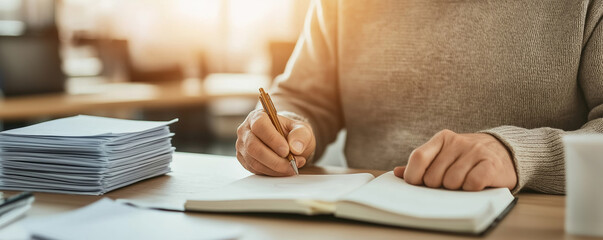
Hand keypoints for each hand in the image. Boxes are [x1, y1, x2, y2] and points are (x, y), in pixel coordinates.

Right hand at [236, 109, 315, 175]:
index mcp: (257, 117)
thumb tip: (295, 147)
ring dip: (275, 168)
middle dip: (275, 159)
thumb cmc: (292, 133)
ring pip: (254, 162)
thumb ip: (301, 134)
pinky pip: (256, 170)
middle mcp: (246, 131)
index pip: (259, 126)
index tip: (286, 150)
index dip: (272, 139)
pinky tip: (284, 169)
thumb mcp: (302, 129)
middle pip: (253, 147)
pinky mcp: (244, 160)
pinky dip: (272, 172)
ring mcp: (243, 146)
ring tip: (292, 166)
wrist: (287, 142)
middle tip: (292, 163)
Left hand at [394, 129, 516, 190]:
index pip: (418, 158)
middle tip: (449, 182)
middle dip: (438, 186)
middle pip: (433, 176)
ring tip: (463, 182)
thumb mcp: (444, 155)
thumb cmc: (466, 158)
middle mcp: (457, 141)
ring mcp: (475, 151)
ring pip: (452, 182)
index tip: (418, 184)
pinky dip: (471, 189)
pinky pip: (472, 183)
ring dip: (456, 188)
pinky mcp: (491, 164)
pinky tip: (475, 184)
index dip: (414, 176)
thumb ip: (422, 164)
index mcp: (442, 138)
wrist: (504, 152)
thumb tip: (397, 172)